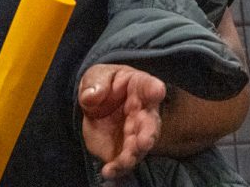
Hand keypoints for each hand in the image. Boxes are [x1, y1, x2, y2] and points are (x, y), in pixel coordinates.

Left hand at [78, 63, 166, 179]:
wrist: (97, 103)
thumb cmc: (103, 84)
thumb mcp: (96, 76)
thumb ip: (95, 84)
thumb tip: (92, 96)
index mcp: (139, 88)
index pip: (150, 87)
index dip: (155, 89)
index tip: (157, 90)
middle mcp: (143, 113)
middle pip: (150, 124)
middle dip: (148, 134)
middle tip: (144, 141)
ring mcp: (136, 133)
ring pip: (140, 146)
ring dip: (134, 154)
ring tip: (126, 161)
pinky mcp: (124, 149)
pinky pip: (124, 161)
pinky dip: (118, 169)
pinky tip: (109, 172)